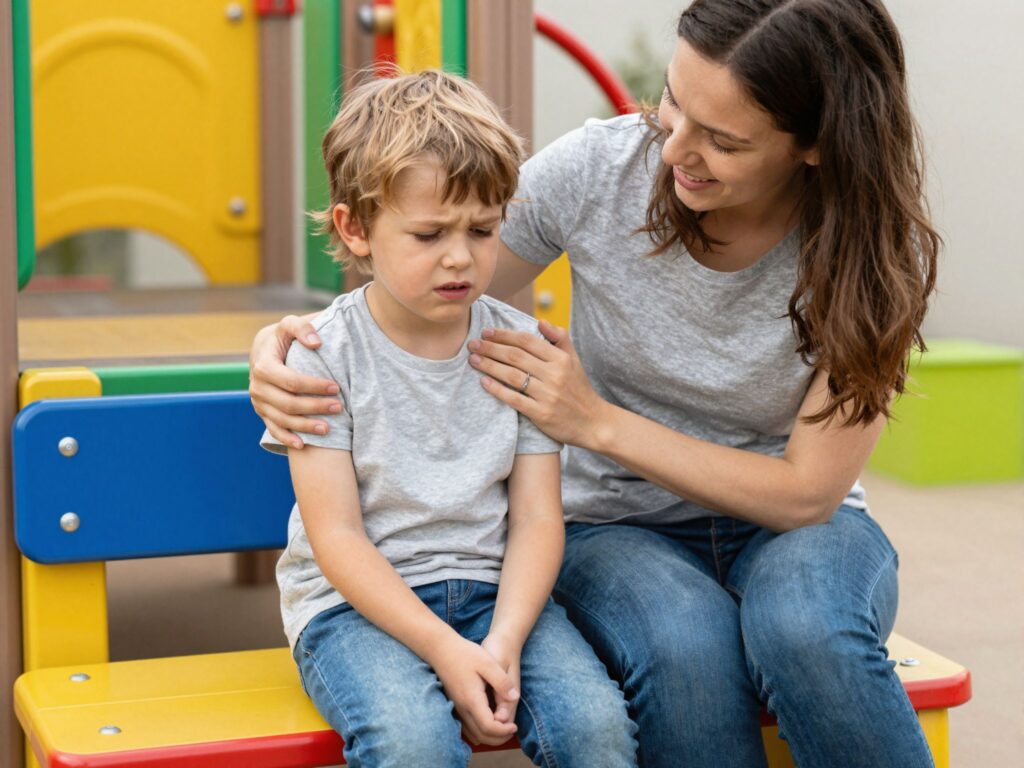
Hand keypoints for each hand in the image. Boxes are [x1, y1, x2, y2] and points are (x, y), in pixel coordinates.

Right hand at [249, 315, 340, 448]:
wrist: (265, 349)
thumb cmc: (284, 337)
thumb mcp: (289, 325)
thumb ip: (302, 328)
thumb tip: (316, 343)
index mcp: (263, 365)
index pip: (290, 380)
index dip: (313, 386)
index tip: (336, 387)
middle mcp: (257, 386)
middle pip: (288, 403)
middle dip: (314, 407)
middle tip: (339, 407)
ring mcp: (259, 402)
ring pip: (282, 420)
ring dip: (305, 427)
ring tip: (328, 428)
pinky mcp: (262, 412)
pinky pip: (273, 429)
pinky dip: (287, 439)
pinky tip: (303, 445)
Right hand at [428, 635, 518, 745]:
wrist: (440, 649)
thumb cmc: (465, 654)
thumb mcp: (488, 663)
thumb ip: (502, 682)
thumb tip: (514, 698)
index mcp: (472, 700)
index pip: (488, 727)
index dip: (503, 731)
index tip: (515, 726)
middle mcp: (462, 708)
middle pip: (481, 735)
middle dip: (499, 738)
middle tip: (512, 730)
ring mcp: (457, 708)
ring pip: (473, 733)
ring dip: (489, 736)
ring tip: (503, 727)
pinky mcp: (455, 705)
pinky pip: (467, 727)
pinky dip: (480, 731)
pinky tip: (489, 721)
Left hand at [468, 319, 606, 447]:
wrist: (593, 423)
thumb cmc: (579, 389)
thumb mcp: (574, 360)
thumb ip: (559, 338)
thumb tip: (540, 321)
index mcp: (561, 359)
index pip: (527, 341)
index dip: (505, 335)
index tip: (487, 332)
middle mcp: (554, 375)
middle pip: (516, 356)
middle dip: (491, 348)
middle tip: (473, 344)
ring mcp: (547, 395)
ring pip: (512, 376)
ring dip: (489, 366)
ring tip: (473, 360)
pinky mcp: (541, 414)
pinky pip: (514, 399)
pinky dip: (497, 390)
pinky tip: (483, 382)